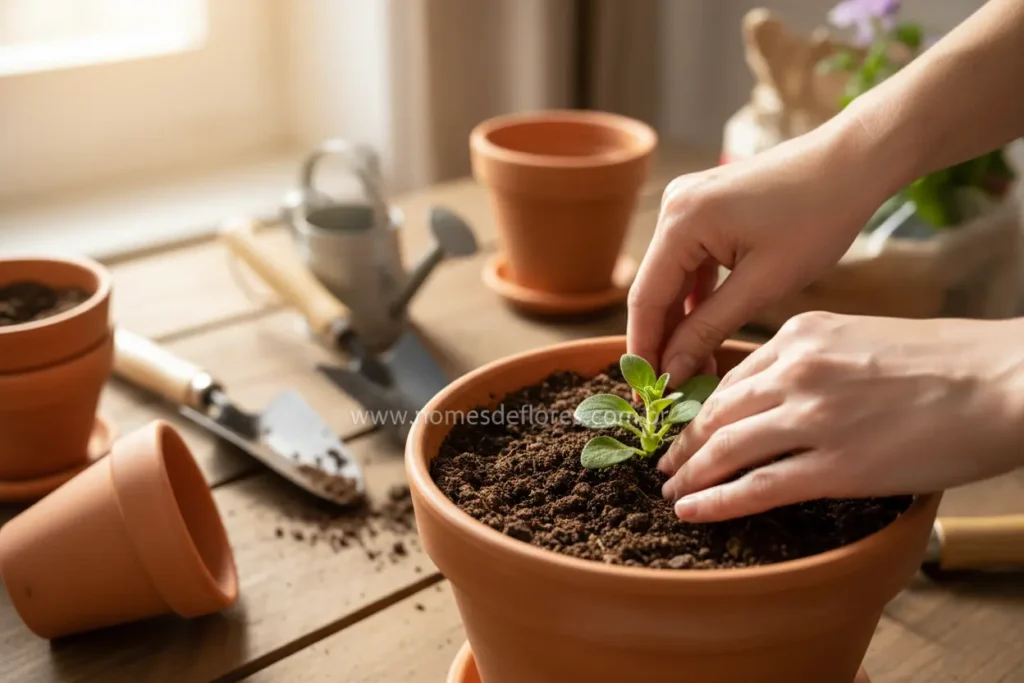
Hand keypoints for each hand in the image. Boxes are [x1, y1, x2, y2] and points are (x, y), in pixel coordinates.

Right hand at [627, 118, 897, 381]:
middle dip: (663, 342)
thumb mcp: (763, 284)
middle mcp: (673, 208)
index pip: (645, 300)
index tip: (647, 395)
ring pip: (671, 280)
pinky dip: (696, 299)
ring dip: (681, 324)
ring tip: (693, 372)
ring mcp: (687, 205)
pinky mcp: (705, 209)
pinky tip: (706, 334)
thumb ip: (708, 329)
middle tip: (672, 392)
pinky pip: (689, 264)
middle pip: (654, 290)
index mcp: (681, 222)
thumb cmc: (817, 217)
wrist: (852, 163)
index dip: (644, 350)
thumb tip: (672, 370)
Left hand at [659, 312, 1023, 521]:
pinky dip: (716, 501)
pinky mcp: (835, 466)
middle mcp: (796, 370)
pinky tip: (692, 511)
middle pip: (716, 412)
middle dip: (683, 441)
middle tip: (664, 462)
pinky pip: (756, 487)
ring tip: (672, 490)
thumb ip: (813, 358)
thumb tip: (780, 390)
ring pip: (724, 448)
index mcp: (801, 334)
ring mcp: (812, 418)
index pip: (731, 377)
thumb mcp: (863, 338)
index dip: (701, 408)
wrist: (1005, 382)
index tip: (686, 426)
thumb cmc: (946, 362)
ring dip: (689, 473)